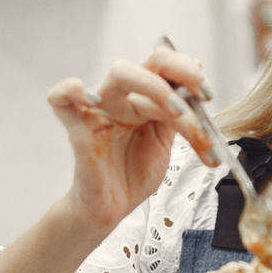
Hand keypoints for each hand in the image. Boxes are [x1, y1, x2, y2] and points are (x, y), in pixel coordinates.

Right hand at [47, 45, 217, 232]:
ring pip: (122, 74)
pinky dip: (71, 90)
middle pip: (150, 64)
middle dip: (182, 73)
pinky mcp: (79, 130)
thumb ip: (179, 116)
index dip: (191, 75)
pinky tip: (91, 96)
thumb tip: (199, 87)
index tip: (209, 95)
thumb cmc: (134, 175)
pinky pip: (62, 99)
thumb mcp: (166, 143)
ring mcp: (101, 111)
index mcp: (146, 100)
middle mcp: (124, 99)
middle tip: (204, 96)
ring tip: (178, 114)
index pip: (168, 69)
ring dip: (157, 89)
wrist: (111, 208)